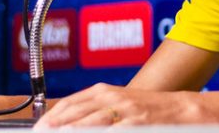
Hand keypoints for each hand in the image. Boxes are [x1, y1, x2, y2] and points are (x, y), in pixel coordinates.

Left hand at [34, 83, 195, 127]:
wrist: (180, 110)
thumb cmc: (146, 109)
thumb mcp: (118, 103)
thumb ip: (93, 110)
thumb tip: (66, 124)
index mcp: (104, 90)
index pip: (69, 104)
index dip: (50, 118)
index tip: (38, 129)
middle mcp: (112, 98)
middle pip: (75, 115)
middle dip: (55, 128)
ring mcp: (125, 112)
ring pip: (90, 125)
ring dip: (72, 132)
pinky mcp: (138, 124)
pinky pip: (114, 131)